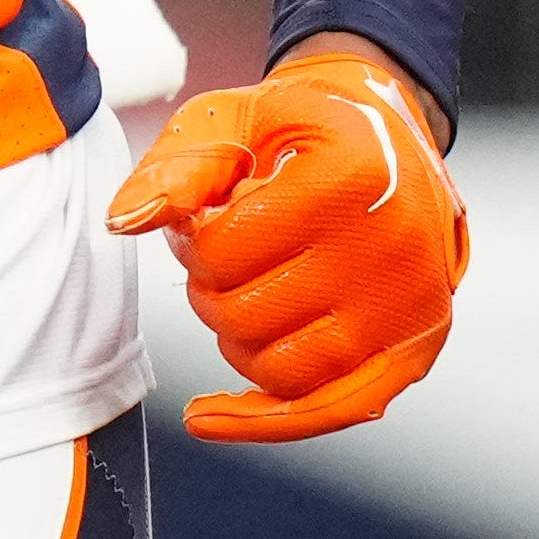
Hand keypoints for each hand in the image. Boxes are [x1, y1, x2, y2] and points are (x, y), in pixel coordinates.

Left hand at [105, 38, 467, 441]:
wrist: (396, 141)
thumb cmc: (308, 130)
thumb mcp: (240, 118)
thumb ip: (179, 165)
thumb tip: (126, 221)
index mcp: (348, 181)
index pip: (222, 251)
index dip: (192, 241)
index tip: (206, 220)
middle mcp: (389, 252)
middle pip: (245, 315)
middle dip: (211, 289)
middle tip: (224, 255)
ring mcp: (407, 311)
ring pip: (278, 371)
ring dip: (238, 340)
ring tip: (248, 294)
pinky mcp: (412, 352)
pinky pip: (325, 411)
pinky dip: (263, 420)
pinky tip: (210, 417)